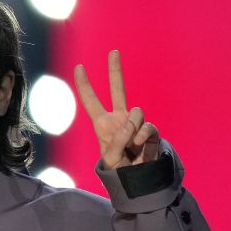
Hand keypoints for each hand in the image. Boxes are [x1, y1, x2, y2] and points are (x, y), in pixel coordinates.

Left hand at [74, 50, 160, 168]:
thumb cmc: (118, 169)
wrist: (137, 178)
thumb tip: (132, 122)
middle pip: (117, 90)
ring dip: (132, 130)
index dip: (85, 85)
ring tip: (130, 146)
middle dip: (115, 70)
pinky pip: (147, 126)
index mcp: (103, 123)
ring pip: (136, 113)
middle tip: (113, 52)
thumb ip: (119, 139)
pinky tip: (141, 146)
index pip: (91, 101)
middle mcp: (119, 118)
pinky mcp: (150, 129)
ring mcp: (135, 122)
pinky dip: (143, 136)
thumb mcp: (111, 156)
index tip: (80, 67)